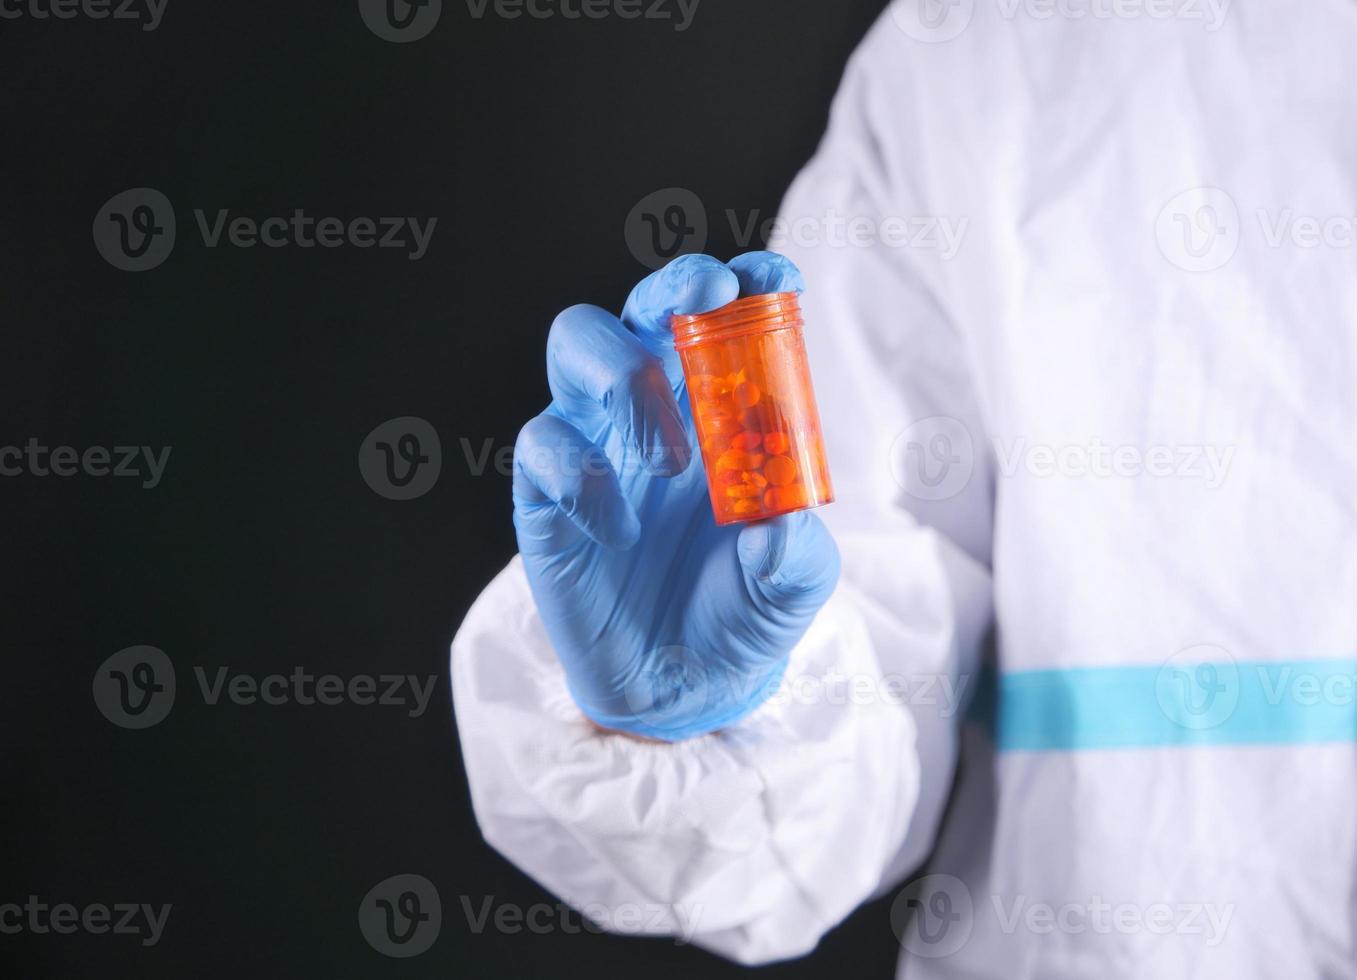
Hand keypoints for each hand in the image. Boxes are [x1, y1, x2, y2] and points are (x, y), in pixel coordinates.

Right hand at [511, 252, 839, 739]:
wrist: (682, 691)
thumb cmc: (741, 610)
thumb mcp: (790, 586)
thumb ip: (795, 554)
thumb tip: (780, 523)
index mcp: (718, 407)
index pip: (723, 318)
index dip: (745, 284)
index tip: (774, 280)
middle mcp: (651, 407)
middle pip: (641, 308)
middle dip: (671, 287)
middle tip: (706, 301)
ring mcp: (593, 441)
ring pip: (577, 344)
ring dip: (625, 375)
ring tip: (673, 457)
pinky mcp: (545, 492)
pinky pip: (544, 447)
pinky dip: (584, 478)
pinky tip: (621, 530)